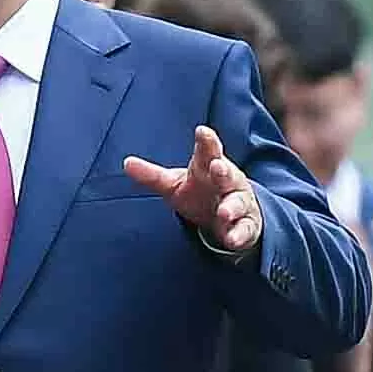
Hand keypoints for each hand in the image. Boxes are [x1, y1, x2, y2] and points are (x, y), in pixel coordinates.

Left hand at [121, 125, 261, 253]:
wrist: (229, 215)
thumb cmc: (199, 191)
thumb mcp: (174, 183)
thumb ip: (152, 175)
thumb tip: (126, 162)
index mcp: (208, 166)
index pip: (208, 150)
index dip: (206, 141)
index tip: (202, 131)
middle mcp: (227, 181)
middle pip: (226, 174)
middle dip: (223, 170)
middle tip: (217, 166)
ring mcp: (238, 202)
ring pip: (237, 202)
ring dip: (231, 207)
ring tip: (223, 213)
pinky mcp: (246, 225)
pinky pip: (244, 229)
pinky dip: (239, 235)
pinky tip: (232, 240)